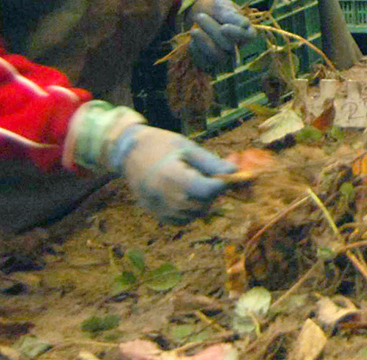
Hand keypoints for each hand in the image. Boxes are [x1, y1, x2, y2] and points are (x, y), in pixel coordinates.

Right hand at [109, 124, 234, 222]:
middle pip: (202, 204)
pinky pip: (182, 220)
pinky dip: (192, 211)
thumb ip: (212, 163)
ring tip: (200, 183)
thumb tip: (236, 172)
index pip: (206, 190)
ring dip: (205, 202)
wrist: (130, 153)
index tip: (234, 176)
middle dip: (215, 193)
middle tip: (217, 178)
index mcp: (171, 176)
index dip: (224, 185)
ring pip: (194, 215)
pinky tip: (190, 194)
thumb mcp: (188, 148)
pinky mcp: (155, 214)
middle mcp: (162, 196)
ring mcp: (157, 208)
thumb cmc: (162, 145)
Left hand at [186, 0, 254, 70]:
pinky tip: (192, 41)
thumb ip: (231, 16)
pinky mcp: (211, 64)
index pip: (249, 36)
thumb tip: (245, 25)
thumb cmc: (214, 10)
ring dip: (203, 42)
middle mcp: (238, 47)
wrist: (198, 15)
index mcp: (245, 31)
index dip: (237, 33)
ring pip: (217, 56)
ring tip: (193, 30)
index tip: (224, 28)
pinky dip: (196, 51)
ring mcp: (224, 57)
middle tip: (199, 17)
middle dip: (213, 31)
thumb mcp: (221, 6)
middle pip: (230, 45)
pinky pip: (204, 63)